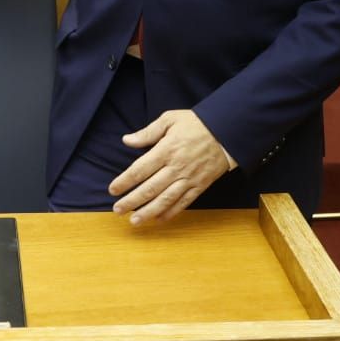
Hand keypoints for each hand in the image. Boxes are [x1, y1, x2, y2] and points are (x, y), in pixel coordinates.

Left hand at [111, 110, 232, 225]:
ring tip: (134, 221)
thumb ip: (147, 132)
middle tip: (118, 210)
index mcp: (166, 150)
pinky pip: (184, 203)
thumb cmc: (196, 124)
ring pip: (165, 199)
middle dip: (132, 201)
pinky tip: (159, 219)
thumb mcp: (170, 119)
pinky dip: (171, 213)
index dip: (125, 181)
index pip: (140, 169)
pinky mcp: (200, 186)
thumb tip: (127, 140)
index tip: (113, 190)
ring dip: (148, 212)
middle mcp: (176, 167)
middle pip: (150, 188)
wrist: (227, 131)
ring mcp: (189, 178)